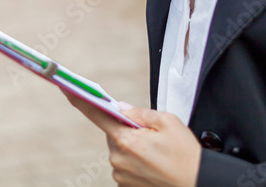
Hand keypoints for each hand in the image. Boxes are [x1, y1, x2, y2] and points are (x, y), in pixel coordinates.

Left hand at [65, 94, 200, 186]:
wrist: (200, 183)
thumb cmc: (186, 155)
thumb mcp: (168, 122)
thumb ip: (140, 113)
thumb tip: (121, 108)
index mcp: (126, 140)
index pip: (97, 114)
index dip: (80, 99)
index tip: (65, 88)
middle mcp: (118, 159)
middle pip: (114, 134)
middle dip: (127, 130)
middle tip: (152, 136)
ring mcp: (121, 176)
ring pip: (120, 151)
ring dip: (133, 149)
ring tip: (158, 155)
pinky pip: (125, 167)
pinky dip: (136, 163)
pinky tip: (155, 166)